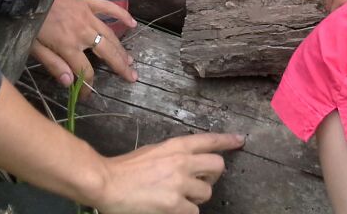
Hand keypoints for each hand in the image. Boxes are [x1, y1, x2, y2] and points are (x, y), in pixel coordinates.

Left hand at [31, 0, 136, 94]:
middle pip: (107, 53)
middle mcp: (83, 32)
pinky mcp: (87, 1)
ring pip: (111, 35)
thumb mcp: (33, 46)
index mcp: (68, 46)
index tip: (86, 95)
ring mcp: (88, 15)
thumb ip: (52, 64)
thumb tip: (69, 82)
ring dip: (122, 48)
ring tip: (131, 61)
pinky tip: (132, 24)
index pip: (84, 71)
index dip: (87, 86)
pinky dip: (122, 15)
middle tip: (132, 77)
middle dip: (120, 67)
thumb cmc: (28, 20)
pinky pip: (109, 8)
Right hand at [93, 133, 245, 213]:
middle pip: (217, 166)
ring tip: (177, 198)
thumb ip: (174, 155)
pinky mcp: (174, 205)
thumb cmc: (126, 168)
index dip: (227, 140)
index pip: (209, 140)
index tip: (240, 140)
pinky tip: (170, 209)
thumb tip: (189, 163)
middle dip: (213, 176)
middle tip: (201, 182)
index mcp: (176, 146)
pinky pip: (193, 212)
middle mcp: (182, 162)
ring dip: (195, 198)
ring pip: (206, 193)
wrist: (107, 182)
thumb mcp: (154, 152)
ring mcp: (179, 184)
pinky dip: (184, 212)